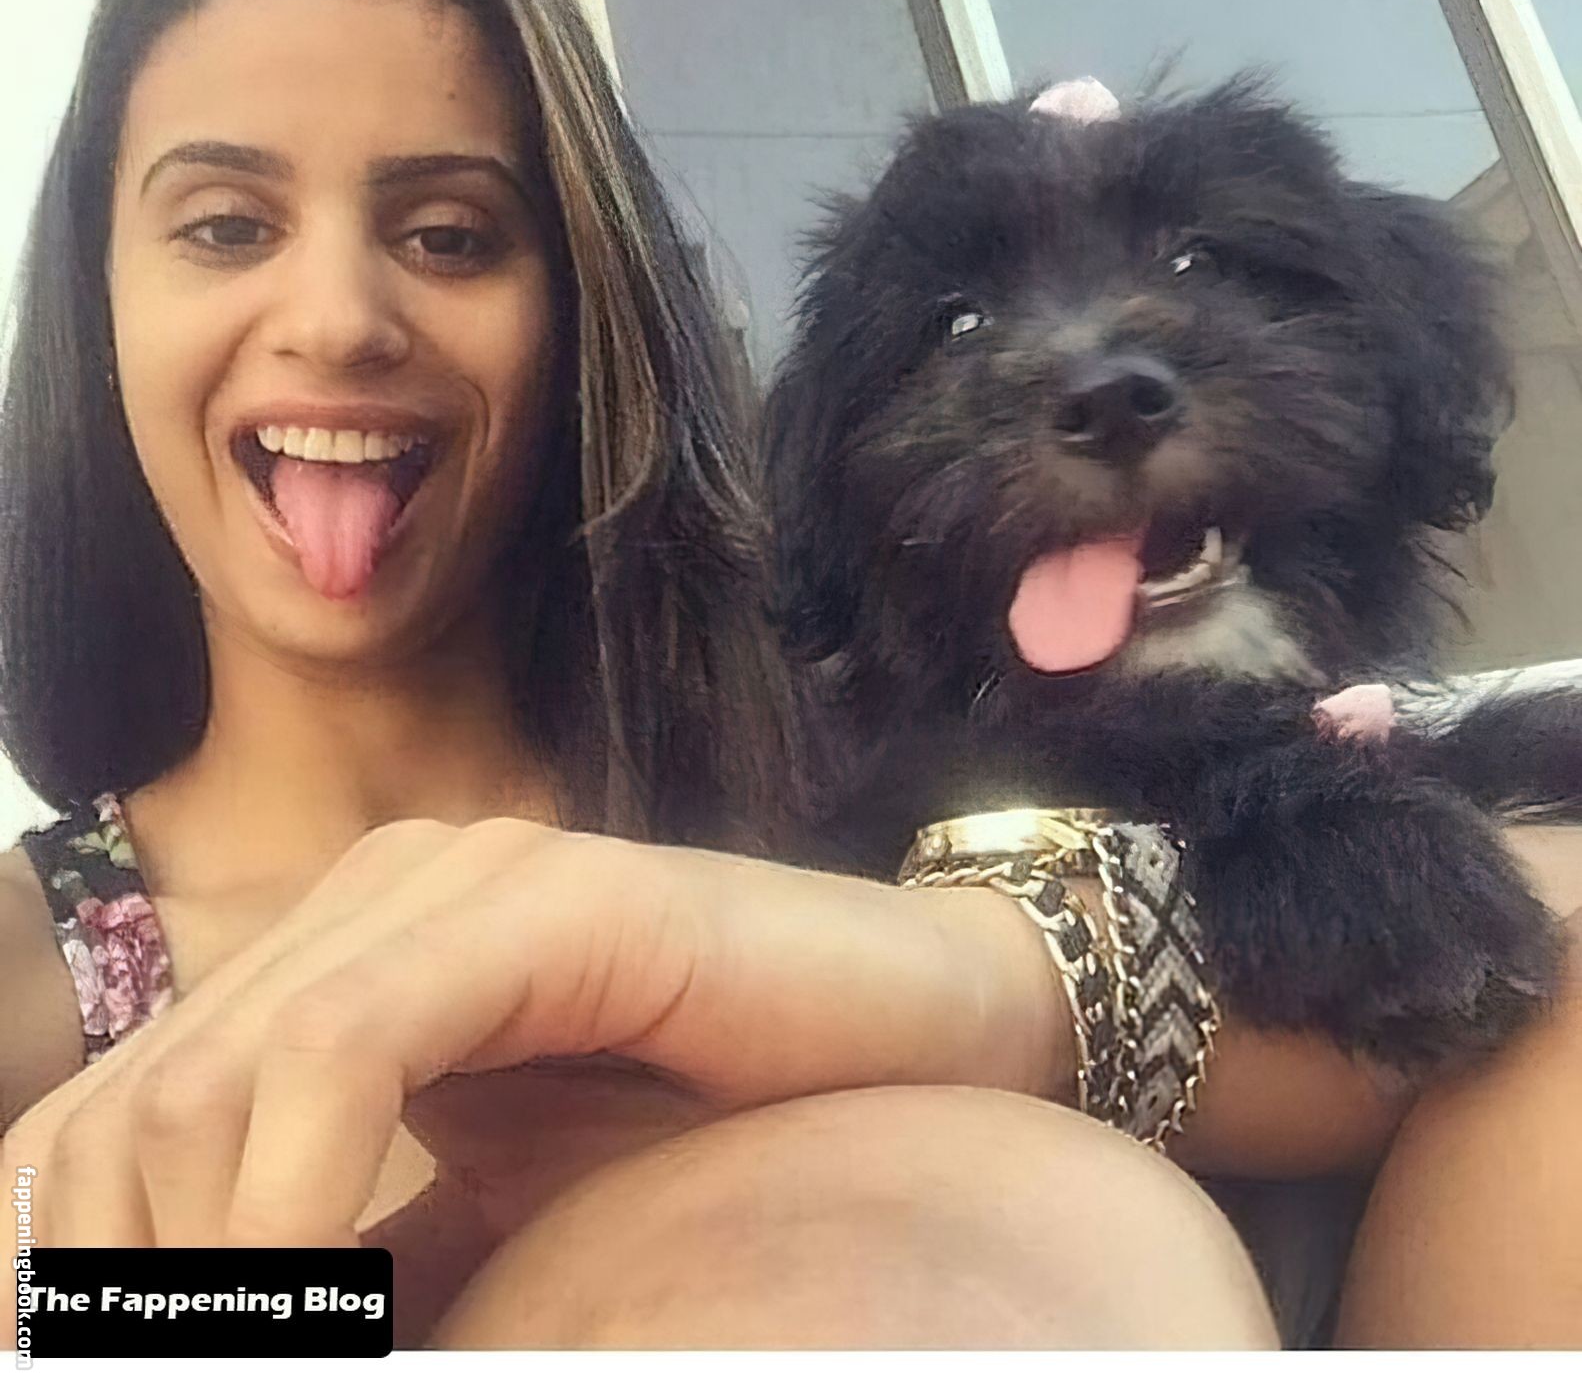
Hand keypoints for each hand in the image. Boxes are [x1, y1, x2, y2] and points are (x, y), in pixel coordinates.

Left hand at [1, 817, 1063, 1272]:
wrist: (922, 1026)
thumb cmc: (718, 1125)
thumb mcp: (496, 1217)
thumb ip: (372, 1256)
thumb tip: (222, 1337)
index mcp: (343, 954)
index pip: (115, 1115)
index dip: (61, 1271)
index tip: (97, 1377)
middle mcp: (376, 894)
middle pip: (138, 1106)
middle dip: (120, 1285)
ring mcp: (459, 878)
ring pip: (222, 1072)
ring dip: (204, 1263)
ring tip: (233, 1366)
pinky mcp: (545, 897)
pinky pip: (352, 1044)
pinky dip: (299, 1196)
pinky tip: (317, 1300)